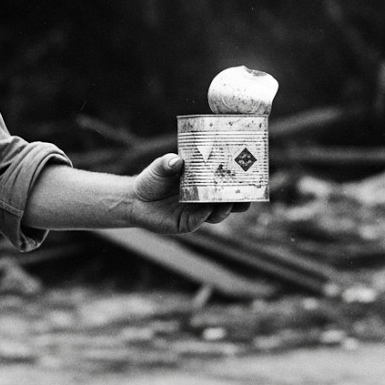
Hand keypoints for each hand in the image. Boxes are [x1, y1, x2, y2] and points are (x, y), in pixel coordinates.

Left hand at [130, 153, 249, 233]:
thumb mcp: (159, 167)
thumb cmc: (152, 180)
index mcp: (203, 183)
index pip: (225, 183)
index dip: (239, 181)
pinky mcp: (187, 224)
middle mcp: (204, 199)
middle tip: (248, 194)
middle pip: (228, 202)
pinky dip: (205, 214)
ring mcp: (197, 212)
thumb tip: (176, 160)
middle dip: (240, 199)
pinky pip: (200, 220)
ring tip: (229, 201)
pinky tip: (208, 209)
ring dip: (225, 208)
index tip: (250, 174)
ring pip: (217, 213)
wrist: (135, 200)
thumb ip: (167, 163)